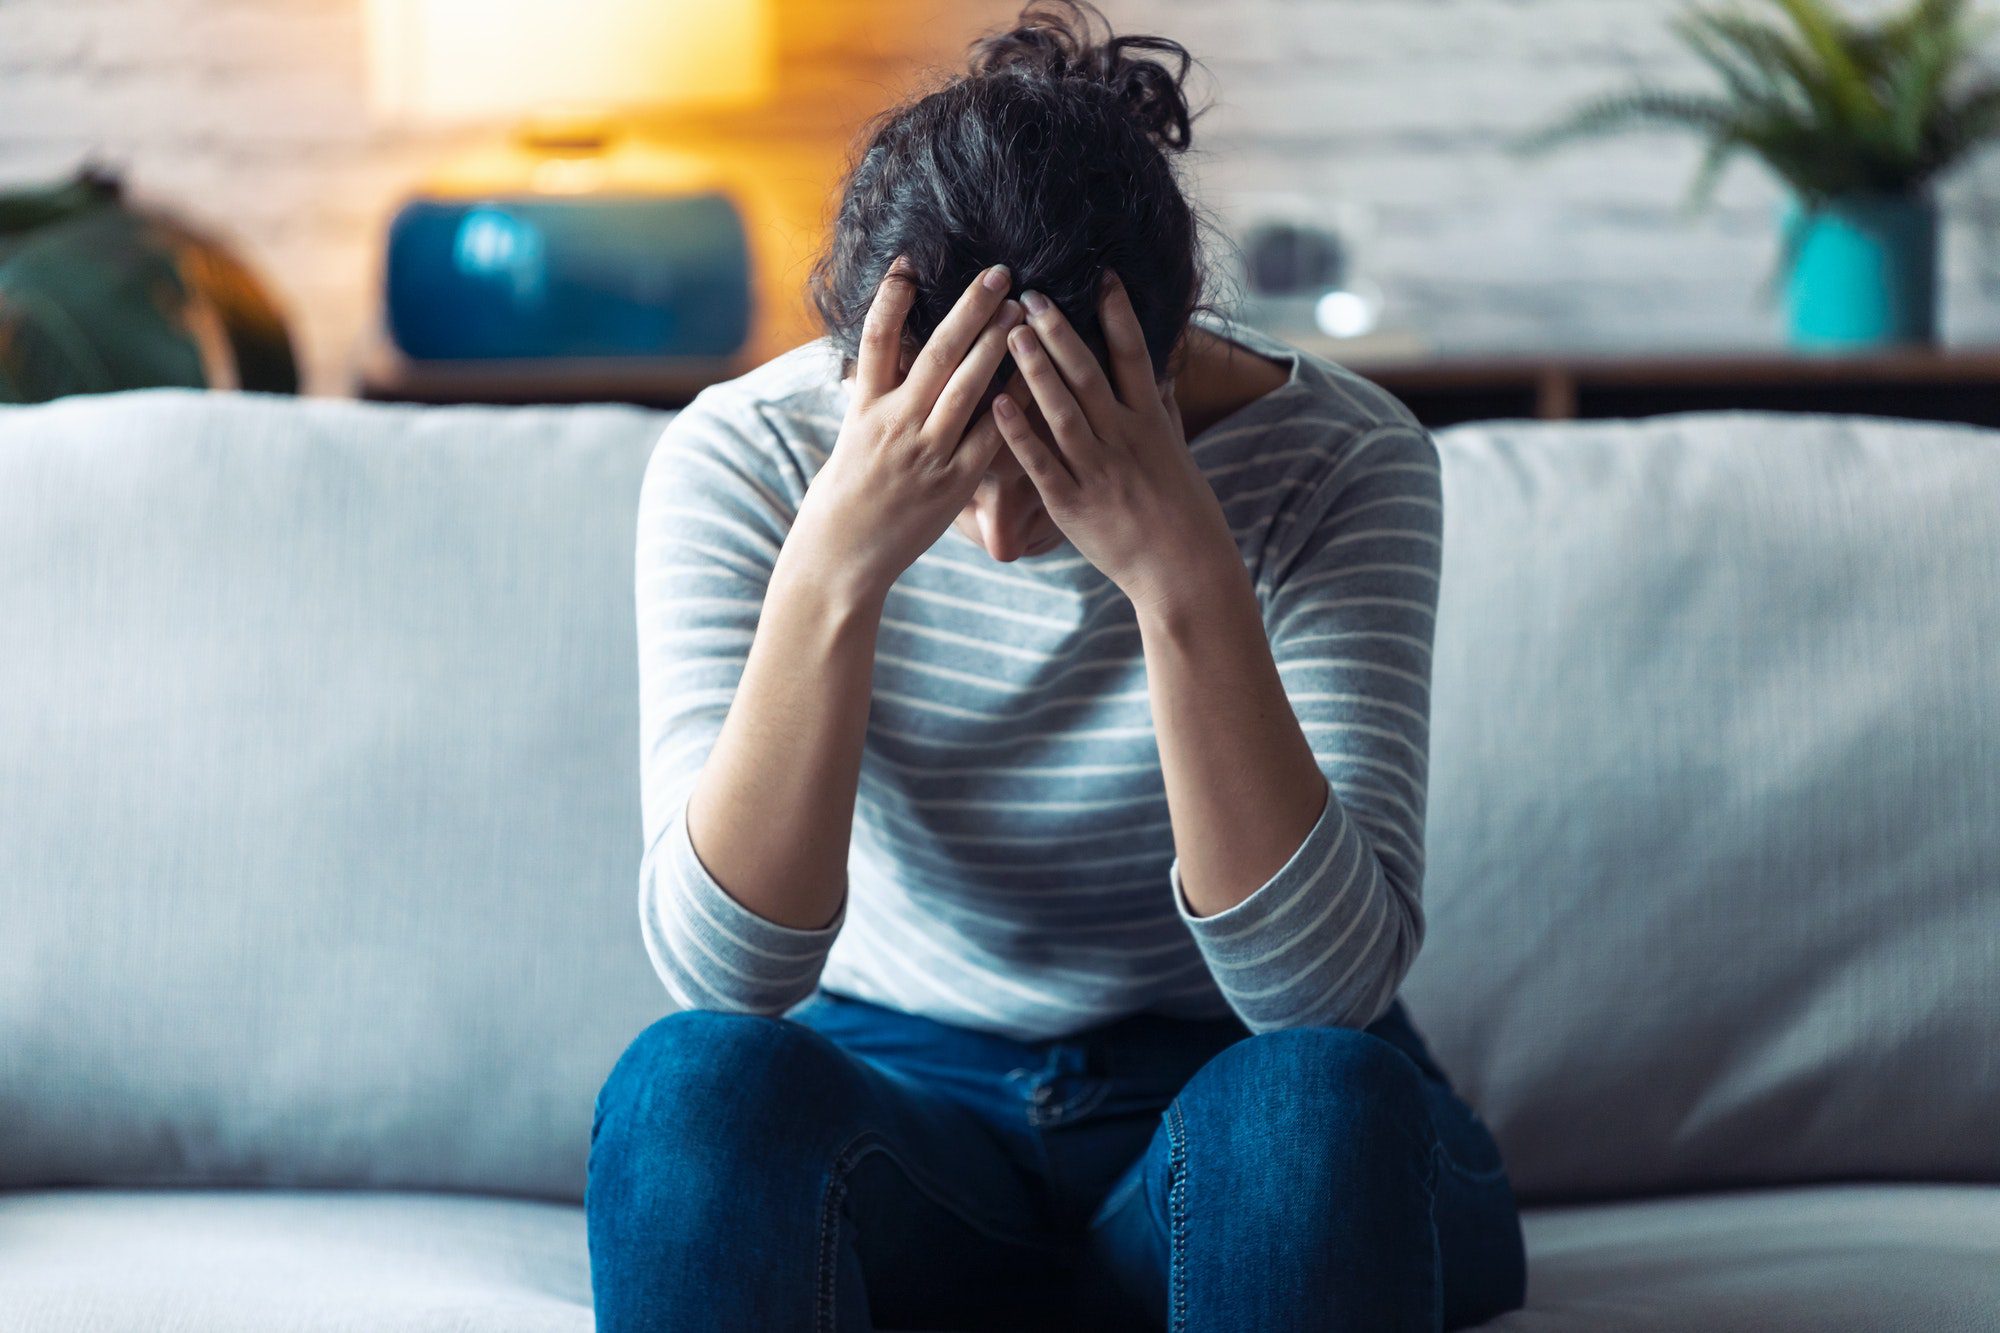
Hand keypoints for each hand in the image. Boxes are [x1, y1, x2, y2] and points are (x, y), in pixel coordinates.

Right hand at [795, 259, 1023, 599]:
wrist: (844, 554)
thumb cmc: (847, 491)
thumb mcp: (849, 434)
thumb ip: (870, 395)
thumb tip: (873, 358)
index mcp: (865, 406)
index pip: (876, 340)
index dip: (892, 299)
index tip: (909, 263)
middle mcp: (895, 423)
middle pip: (937, 353)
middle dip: (970, 309)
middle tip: (1000, 274)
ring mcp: (927, 452)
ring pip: (969, 387)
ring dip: (997, 345)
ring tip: (1022, 311)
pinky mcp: (954, 482)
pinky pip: (990, 436)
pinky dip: (1012, 406)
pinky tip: (1034, 378)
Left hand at [992, 272, 1238, 612]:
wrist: (1184, 570)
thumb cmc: (1182, 509)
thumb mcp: (1176, 450)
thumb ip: (1160, 408)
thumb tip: (1158, 369)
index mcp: (1150, 423)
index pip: (1134, 356)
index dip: (1118, 314)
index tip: (1101, 275)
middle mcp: (1125, 440)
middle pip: (1089, 376)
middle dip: (1060, 332)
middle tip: (1032, 294)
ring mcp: (1098, 472)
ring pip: (1063, 412)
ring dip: (1035, 370)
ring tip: (1011, 331)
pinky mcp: (1073, 505)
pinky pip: (1041, 464)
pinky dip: (1019, 434)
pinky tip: (996, 404)